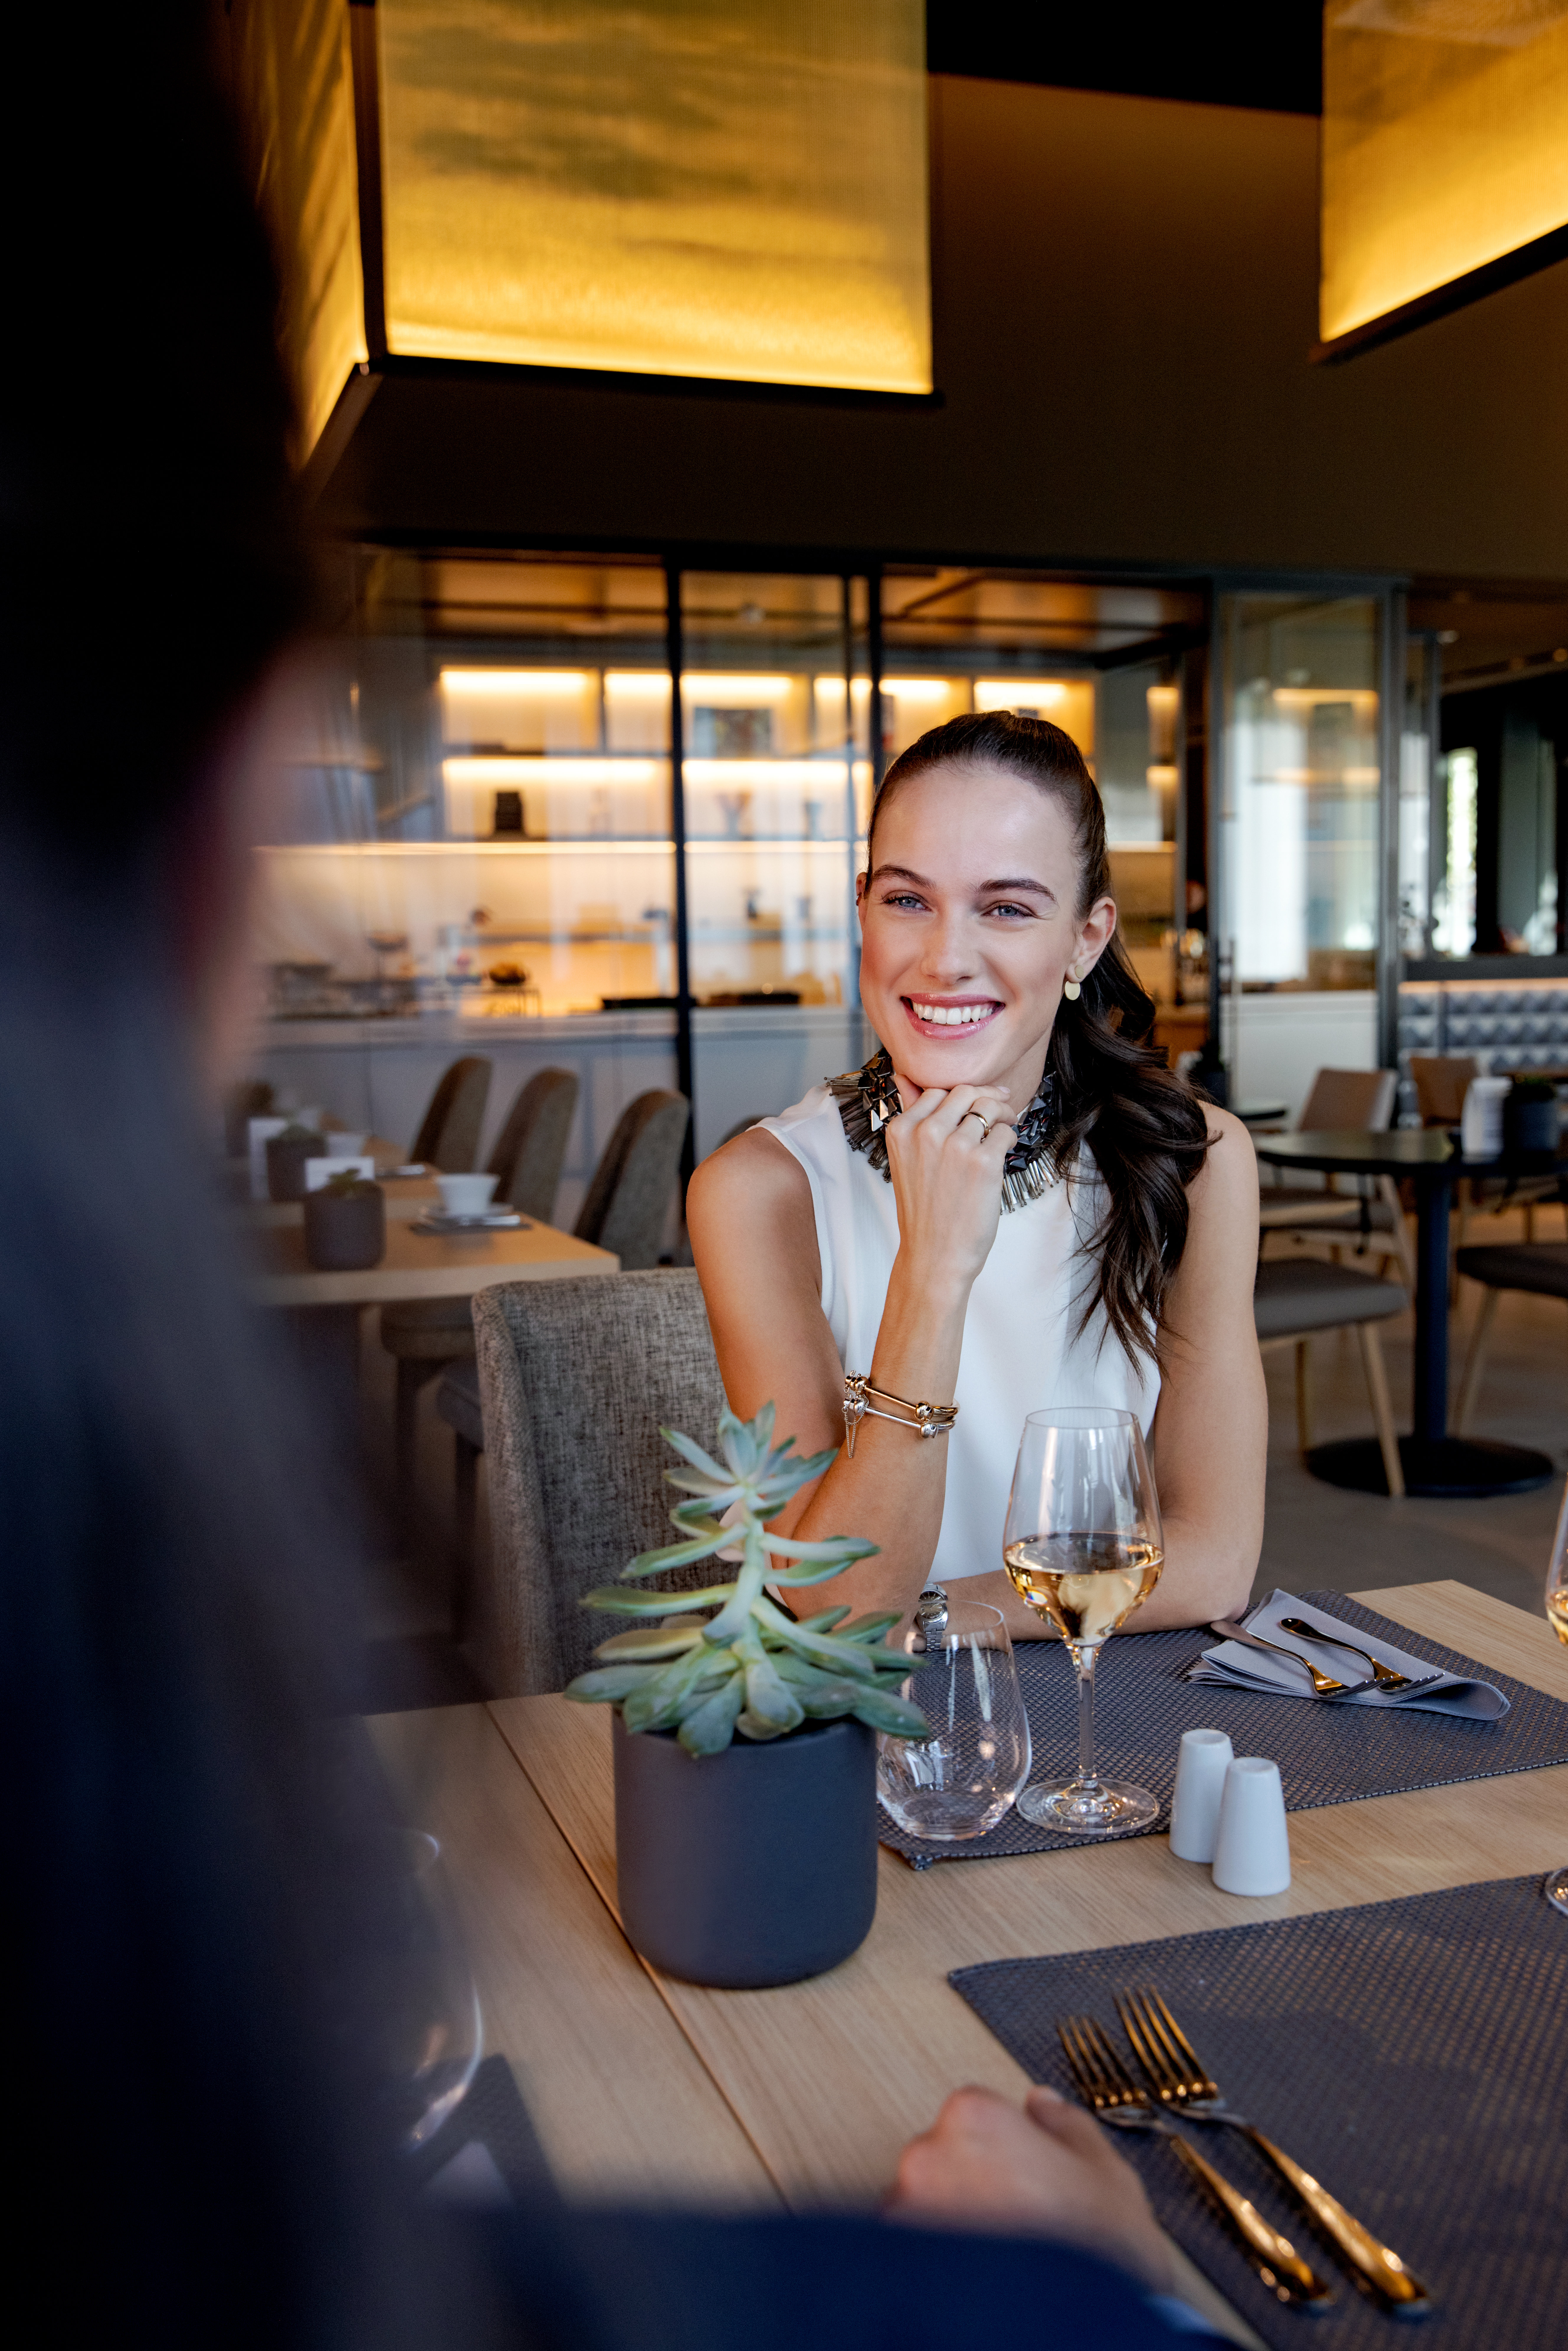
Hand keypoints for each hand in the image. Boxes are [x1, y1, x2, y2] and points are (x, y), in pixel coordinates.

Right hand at [883, 1078, 1017, 1291]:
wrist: (934, 1256)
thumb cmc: (924, 1212)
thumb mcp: (906, 1160)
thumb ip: (912, 1118)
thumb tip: (904, 1076)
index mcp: (902, 1130)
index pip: (937, 1091)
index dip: (962, 1096)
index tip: (976, 1103)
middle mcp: (925, 1132)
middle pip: (965, 1091)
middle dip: (986, 1096)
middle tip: (1001, 1107)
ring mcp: (955, 1146)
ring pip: (989, 1108)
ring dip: (1003, 1115)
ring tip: (1006, 1127)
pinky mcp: (983, 1162)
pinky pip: (1005, 1133)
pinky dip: (1010, 1138)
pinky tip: (1006, 1151)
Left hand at [888, 2084, 1173, 2294]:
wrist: (1088, 2305)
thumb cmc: (1096, 2238)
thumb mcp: (1099, 2164)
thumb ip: (1062, 2122)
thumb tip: (1041, 2105)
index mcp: (973, 2113)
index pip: (969, 2115)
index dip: (998, 2145)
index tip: (1015, 2169)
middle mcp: (929, 2152)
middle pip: (939, 2157)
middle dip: (969, 2181)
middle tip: (1010, 2212)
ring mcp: (910, 2206)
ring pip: (924, 2202)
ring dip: (951, 2218)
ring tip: (999, 2245)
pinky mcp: (902, 2255)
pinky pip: (913, 2246)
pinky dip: (939, 2255)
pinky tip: (980, 2267)